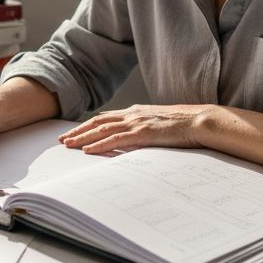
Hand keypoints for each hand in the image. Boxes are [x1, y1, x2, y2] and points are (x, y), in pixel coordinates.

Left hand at [59, 104, 212, 153]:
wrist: (201, 120)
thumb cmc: (184, 125)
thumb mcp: (160, 124)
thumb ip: (145, 129)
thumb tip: (134, 139)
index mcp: (137, 112)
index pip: (106, 118)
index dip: (88, 125)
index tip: (74, 132)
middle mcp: (133, 114)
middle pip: (98, 122)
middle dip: (78, 131)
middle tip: (62, 140)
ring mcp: (137, 123)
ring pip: (102, 130)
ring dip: (83, 138)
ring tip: (68, 145)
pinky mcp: (143, 133)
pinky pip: (116, 140)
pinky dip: (99, 145)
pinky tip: (88, 150)